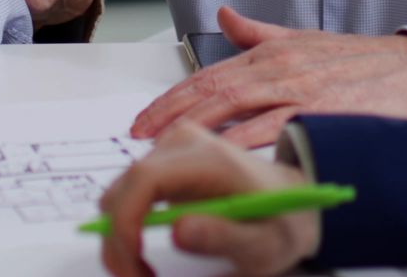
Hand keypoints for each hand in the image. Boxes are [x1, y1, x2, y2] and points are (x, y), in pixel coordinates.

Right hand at [98, 121, 317, 276]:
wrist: (289, 199)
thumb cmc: (279, 222)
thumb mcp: (263, 244)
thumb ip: (224, 238)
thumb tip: (179, 230)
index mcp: (207, 159)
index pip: (144, 178)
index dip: (125, 222)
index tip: (133, 263)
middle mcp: (180, 143)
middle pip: (122, 189)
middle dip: (118, 241)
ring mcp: (168, 149)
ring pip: (117, 195)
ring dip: (120, 238)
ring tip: (145, 271)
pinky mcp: (161, 162)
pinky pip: (126, 196)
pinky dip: (126, 228)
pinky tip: (145, 250)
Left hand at [131, 7, 406, 147]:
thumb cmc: (362, 63)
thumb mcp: (304, 39)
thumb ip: (258, 33)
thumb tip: (223, 16)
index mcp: (271, 53)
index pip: (208, 75)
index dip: (172, 98)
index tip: (144, 118)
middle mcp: (280, 69)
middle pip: (212, 93)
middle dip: (172, 116)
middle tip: (140, 138)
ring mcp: (300, 92)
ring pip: (236, 111)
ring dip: (197, 133)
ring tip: (167, 153)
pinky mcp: (321, 115)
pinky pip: (275, 132)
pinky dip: (246, 145)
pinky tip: (221, 160)